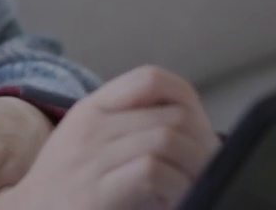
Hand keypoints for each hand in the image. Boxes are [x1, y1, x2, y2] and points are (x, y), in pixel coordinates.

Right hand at [0, 66, 220, 209]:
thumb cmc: (65, 191)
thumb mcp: (88, 145)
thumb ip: (127, 129)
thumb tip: (191, 131)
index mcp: (91, 109)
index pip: (150, 78)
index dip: (187, 100)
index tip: (200, 131)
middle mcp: (90, 126)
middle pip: (171, 115)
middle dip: (203, 144)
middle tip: (210, 170)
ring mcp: (90, 158)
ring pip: (167, 139)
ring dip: (194, 168)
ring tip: (195, 187)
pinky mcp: (96, 192)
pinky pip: (153, 172)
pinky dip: (177, 188)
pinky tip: (174, 202)